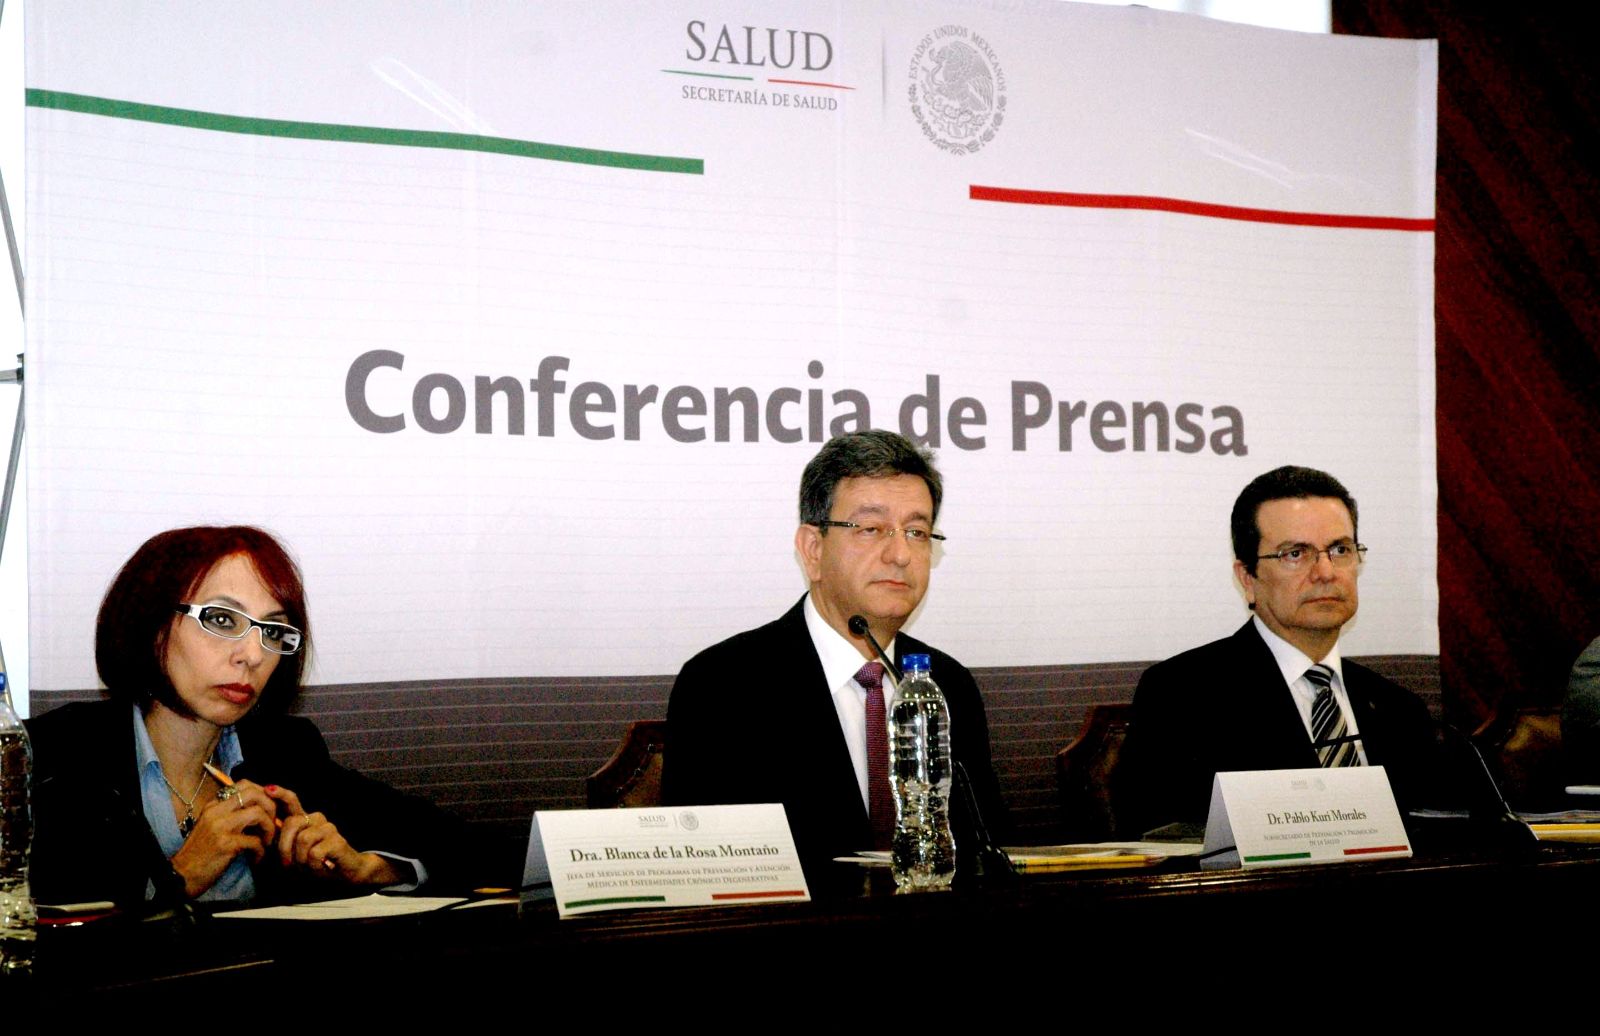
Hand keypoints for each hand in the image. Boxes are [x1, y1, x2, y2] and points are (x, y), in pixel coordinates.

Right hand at [171, 778, 276, 898]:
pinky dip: (261, 850)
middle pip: (254, 794)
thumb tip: (258, 809)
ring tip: (267, 842)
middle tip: (272, 823)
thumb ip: (230, 815)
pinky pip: (255, 841)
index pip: (244, 785)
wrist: (181, 876)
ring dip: (269, 828)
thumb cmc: (199, 853)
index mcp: (213, 806)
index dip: (263, 793)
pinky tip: (257, 858)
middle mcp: (216, 811)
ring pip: (258, 814)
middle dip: (271, 807)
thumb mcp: (211, 827)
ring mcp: (220, 827)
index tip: (268, 809)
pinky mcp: (226, 844)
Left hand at [265, 784, 406, 885]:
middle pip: (292, 823)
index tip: (268, 789)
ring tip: (308, 865)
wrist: (345, 872)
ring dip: (300, 859)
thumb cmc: (316, 862)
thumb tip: (271, 825)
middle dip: (284, 847)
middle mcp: (317, 819)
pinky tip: (320, 866)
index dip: (280, 794)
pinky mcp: (338, 841)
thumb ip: (283, 839)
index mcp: (305, 820)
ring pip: (303, 839)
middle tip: (288, 864)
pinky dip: (312, 865)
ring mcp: (329, 828)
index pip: (292, 801)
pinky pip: (314, 853)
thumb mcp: (295, 852)